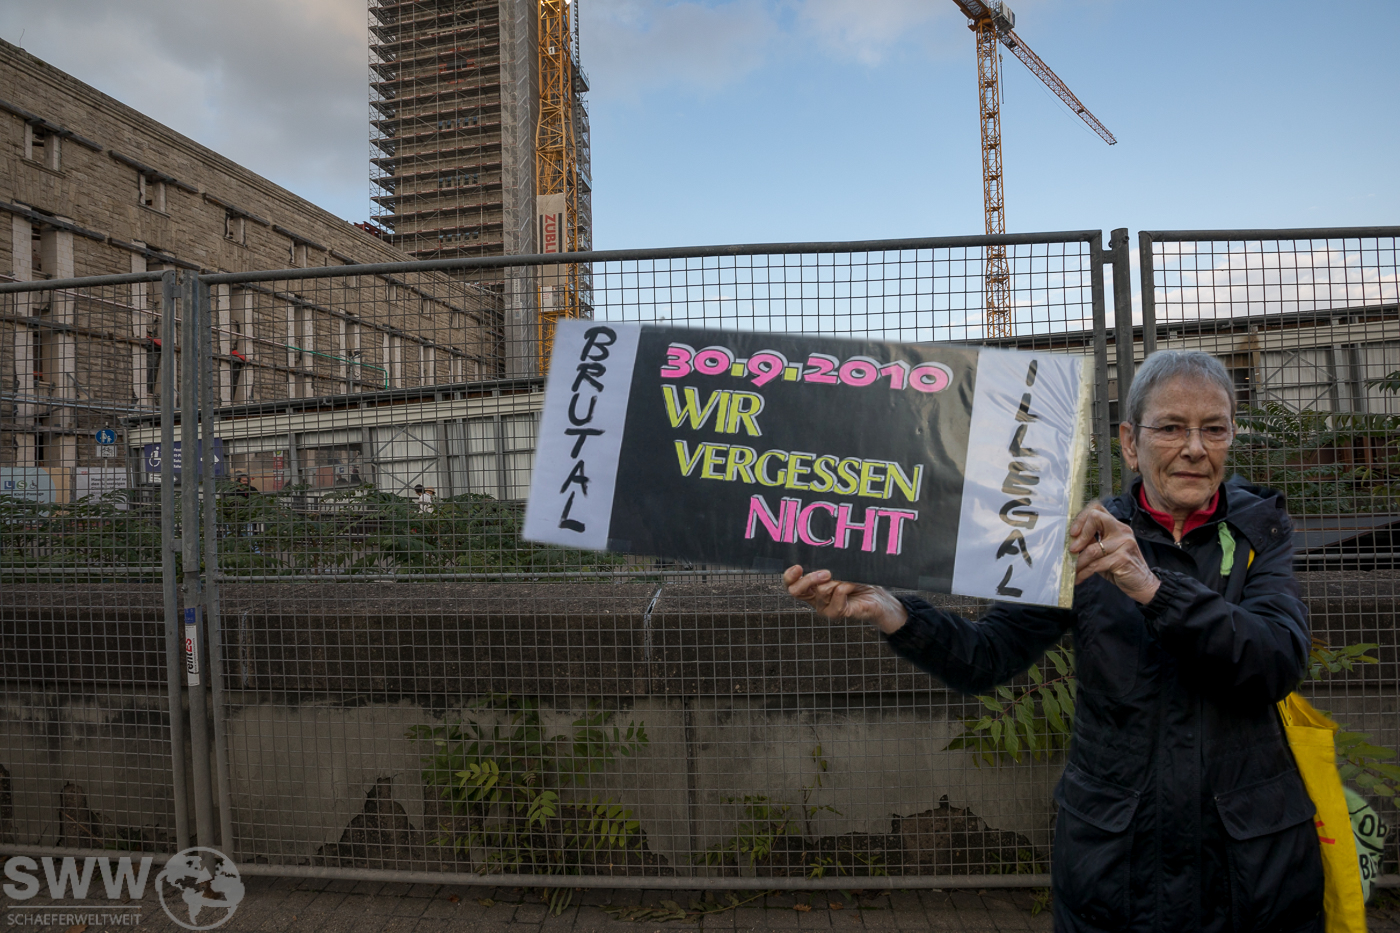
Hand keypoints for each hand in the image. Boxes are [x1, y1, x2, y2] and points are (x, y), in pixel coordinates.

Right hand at [784, 565, 907, 634]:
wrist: (877, 597)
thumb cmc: (858, 580)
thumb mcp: (840, 569)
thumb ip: (828, 565)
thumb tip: (822, 556)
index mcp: (811, 587)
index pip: (790, 584)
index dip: (789, 576)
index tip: (798, 566)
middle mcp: (814, 598)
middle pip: (796, 591)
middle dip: (809, 579)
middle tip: (826, 572)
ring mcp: (825, 608)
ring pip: (821, 590)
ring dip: (836, 580)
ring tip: (847, 579)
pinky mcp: (837, 613)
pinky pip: (837, 596)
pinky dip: (846, 586)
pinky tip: (853, 584)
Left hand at [1068, 502, 1159, 603]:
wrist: (1143, 584)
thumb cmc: (1121, 567)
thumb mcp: (1105, 552)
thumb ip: (1092, 543)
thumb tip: (1070, 541)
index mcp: (1117, 526)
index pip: (1097, 509)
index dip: (1081, 517)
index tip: (1073, 533)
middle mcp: (1122, 531)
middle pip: (1095, 517)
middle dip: (1080, 534)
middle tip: (1072, 549)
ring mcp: (1124, 544)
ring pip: (1092, 548)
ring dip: (1078, 561)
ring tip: (1071, 569)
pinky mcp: (1122, 559)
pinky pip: (1096, 564)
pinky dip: (1083, 572)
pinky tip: (1078, 578)